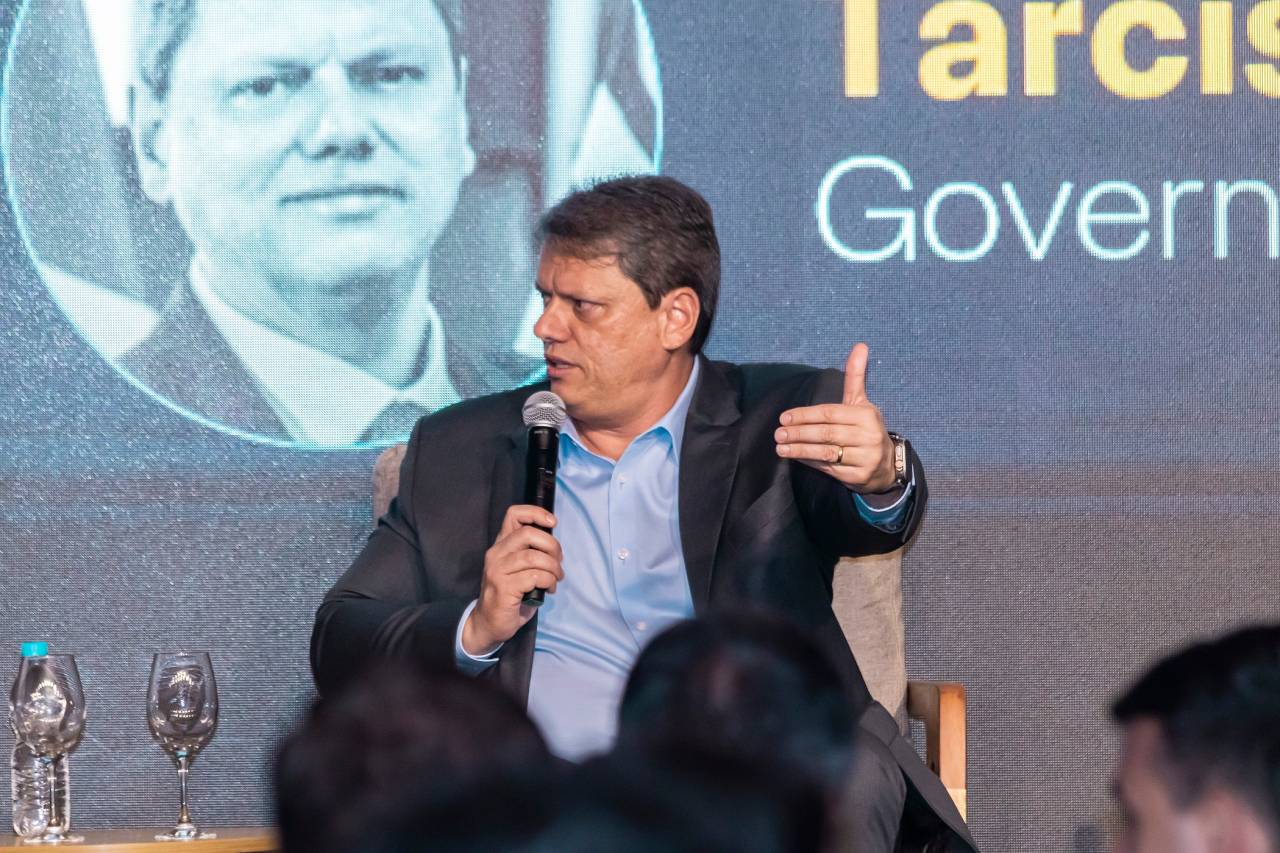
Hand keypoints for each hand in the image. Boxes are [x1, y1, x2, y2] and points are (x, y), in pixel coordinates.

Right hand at [462, 505, 563, 655]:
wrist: (489, 624)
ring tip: (556, 578)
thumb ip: (531, 553)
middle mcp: (496, 554)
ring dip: (553, 567)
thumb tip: (555, 547)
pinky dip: (548, 581)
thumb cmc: (510, 595)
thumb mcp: (519, 569)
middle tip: (559, 562)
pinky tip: (549, 589)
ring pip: (534, 557)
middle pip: (527, 533)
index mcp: (501, 545)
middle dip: (551, 545)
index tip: (552, 522)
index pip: (513, 514)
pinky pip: (535, 576)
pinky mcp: (503, 588)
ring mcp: (497, 571)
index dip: (536, 513)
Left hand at [774, 342, 896, 492]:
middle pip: (826, 433)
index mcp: (866, 415)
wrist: (886, 466)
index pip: (830, 413)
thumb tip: (860, 345)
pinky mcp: (858, 477)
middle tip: (778, 433)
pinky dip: (810, 463)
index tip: (784, 417)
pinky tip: (796, 457)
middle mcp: (868, 436)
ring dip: (800, 450)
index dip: (805, 415)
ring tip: (780, 448)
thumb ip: (855, 376)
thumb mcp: (861, 403)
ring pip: (825, 453)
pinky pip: (829, 468)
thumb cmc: (866, 429)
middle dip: (799, 433)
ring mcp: (865, 458)